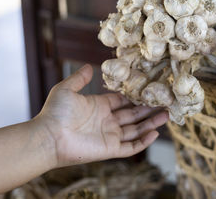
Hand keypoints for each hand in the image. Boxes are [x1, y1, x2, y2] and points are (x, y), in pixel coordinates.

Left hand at [34, 64, 168, 167]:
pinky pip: (131, 147)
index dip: (135, 96)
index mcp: (99, 106)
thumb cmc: (55, 113)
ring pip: (136, 130)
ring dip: (151, 123)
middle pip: (133, 115)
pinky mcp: (110, 149)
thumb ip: (79, 78)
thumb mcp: (66, 89)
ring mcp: (109, 135)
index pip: (122, 101)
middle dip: (148, 109)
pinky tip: (155, 133)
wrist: (48, 136)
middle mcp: (107, 121)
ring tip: (167, 115)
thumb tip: (89, 66)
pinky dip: (144, 141)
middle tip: (164, 102)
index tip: (149, 89)